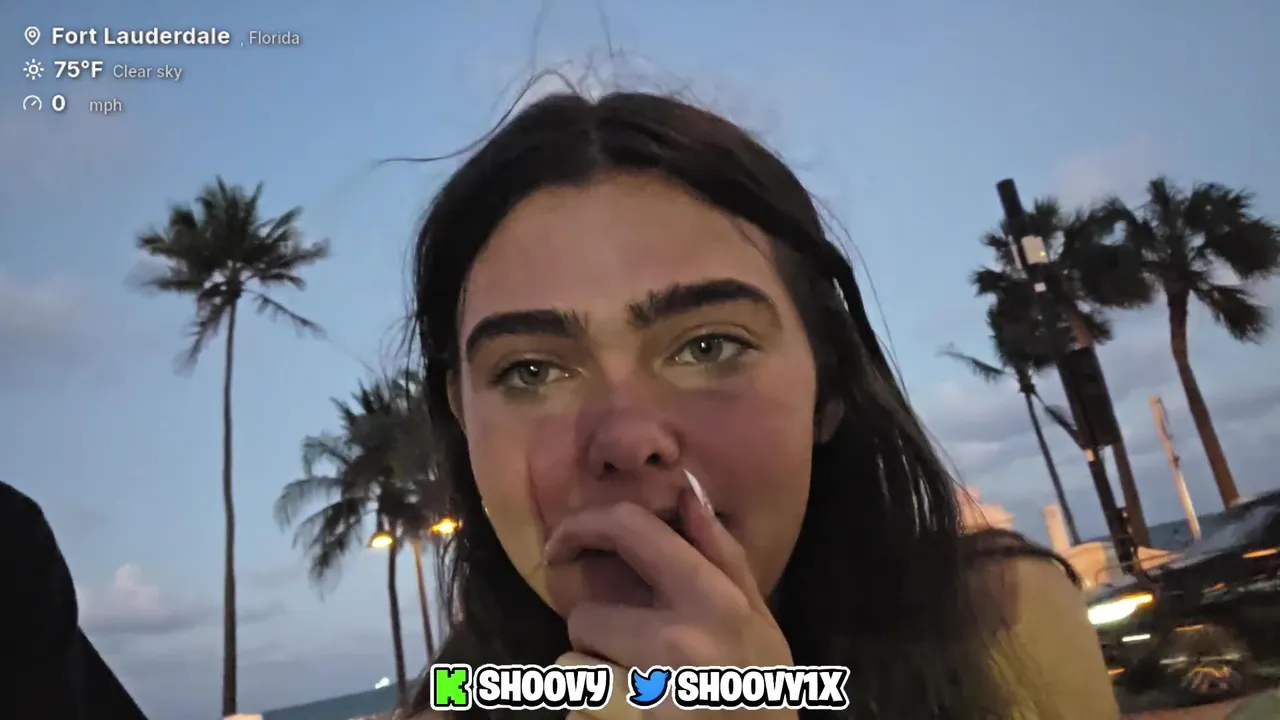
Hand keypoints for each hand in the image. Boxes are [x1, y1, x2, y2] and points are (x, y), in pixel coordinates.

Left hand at [545, 486, 795, 718]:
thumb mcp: (758, 622)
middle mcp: (678, 642)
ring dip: (593, 683)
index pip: (631, 529)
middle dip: (598, 638)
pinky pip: (575, 708)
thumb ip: (722, 556)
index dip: (584, 525)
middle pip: (586, 615)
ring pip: (572, 669)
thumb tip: (686, 491)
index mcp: (715, 601)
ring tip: (638, 700)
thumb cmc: (760, 694)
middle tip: (635, 662)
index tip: (562, 545)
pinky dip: (590, 716)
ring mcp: (648, 695)